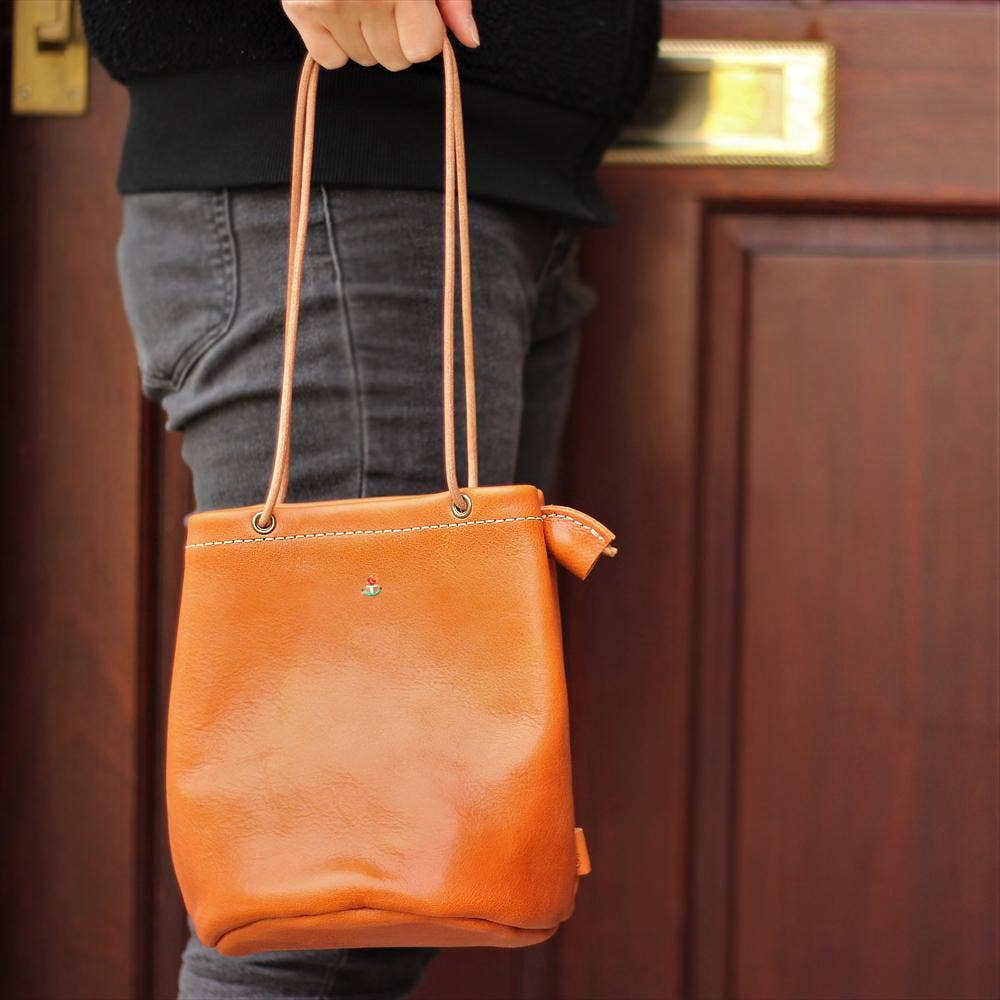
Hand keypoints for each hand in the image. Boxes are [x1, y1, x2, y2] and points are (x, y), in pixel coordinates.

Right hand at [281, 1, 478, 71]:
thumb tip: (469, 39)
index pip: (422, 49)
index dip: (425, 32)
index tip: (417, 10)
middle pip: (395, 59)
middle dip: (397, 36)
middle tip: (386, 0)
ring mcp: (329, 4)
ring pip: (364, 59)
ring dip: (366, 38)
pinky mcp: (300, 8)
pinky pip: (330, 59)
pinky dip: (335, 43)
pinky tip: (338, 11)